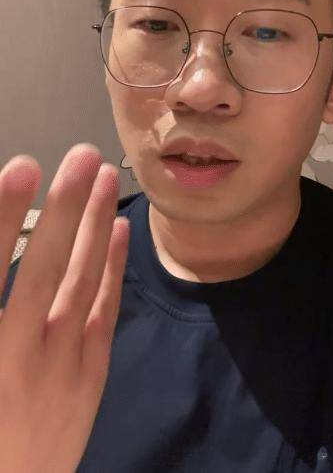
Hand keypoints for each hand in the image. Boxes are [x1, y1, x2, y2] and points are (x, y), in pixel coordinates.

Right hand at [0, 143, 129, 472]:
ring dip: (94, 225)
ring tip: (105, 176)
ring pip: (80, 284)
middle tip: (83, 155)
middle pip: (42, 270)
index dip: (3, 218)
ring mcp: (59, 369)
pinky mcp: (89, 379)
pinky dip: (112, 268)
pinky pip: (104, 313)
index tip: (22, 166)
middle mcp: (16, 357)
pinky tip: (120, 229)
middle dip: (65, 209)